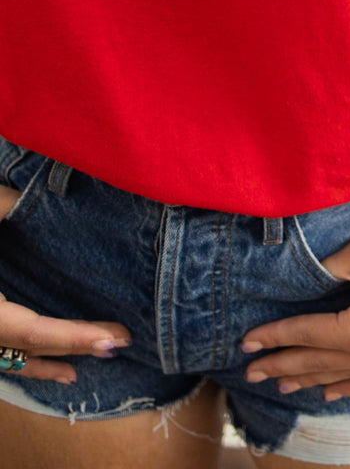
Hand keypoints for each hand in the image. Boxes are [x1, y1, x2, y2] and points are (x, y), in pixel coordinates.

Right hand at [0, 186, 130, 382]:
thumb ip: (1, 204)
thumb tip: (31, 197)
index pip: (31, 329)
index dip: (73, 337)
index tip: (112, 339)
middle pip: (22, 347)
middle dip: (72, 347)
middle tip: (118, 343)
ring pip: (1, 358)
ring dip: (39, 365)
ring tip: (76, 373)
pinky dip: (10, 360)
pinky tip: (29, 363)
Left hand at [240, 219, 349, 399]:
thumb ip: (326, 272)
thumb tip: (304, 284)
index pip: (306, 336)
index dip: (273, 338)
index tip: (246, 344)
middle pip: (319, 363)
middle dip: (282, 365)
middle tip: (251, 372)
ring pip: (344, 379)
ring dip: (310, 380)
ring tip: (281, 382)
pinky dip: (348, 387)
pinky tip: (329, 391)